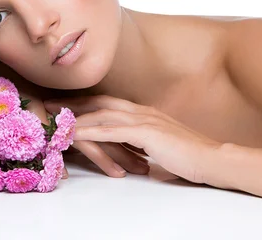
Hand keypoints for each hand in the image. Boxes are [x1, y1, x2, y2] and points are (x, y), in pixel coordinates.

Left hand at [45, 95, 221, 183]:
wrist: (211, 159)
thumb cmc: (189, 156)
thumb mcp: (161, 145)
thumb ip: (143, 143)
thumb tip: (131, 150)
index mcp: (145, 112)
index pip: (109, 103)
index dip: (86, 102)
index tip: (66, 104)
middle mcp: (141, 111)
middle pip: (100, 103)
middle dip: (74, 103)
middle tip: (50, 105)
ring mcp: (143, 120)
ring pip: (101, 115)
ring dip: (76, 116)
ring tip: (54, 119)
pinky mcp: (145, 133)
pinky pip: (110, 132)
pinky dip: (89, 132)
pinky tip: (74, 134)